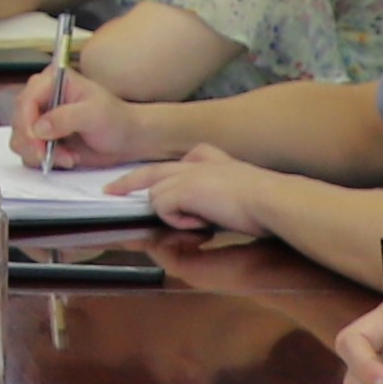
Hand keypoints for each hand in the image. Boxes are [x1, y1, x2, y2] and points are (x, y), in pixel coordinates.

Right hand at [18, 66, 166, 171]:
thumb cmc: (117, 120)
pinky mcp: (43, 138)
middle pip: (18, 121)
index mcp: (54, 81)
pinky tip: (67, 158)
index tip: (37, 140)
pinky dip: (45, 160)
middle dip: (34, 142)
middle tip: (51, 155)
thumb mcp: (94, 114)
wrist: (127, 140)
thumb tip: (39, 128)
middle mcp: (43, 97)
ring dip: (40, 154)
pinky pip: (29, 152)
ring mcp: (41, 119)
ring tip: (67, 157)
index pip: (27, 100)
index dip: (27, 122)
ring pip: (20, 139)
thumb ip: (65, 118)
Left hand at [126, 146, 288, 238]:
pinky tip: (204, 223)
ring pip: (156, 196)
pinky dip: (179, 221)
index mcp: (209, 160)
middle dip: (128, 183)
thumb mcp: (234, 194)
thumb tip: (197, 214)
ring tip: (204, 223)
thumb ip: (212, 197)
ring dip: (174, 216)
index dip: (154, 176)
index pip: (173, 164)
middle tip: (111, 190)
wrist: (271, 200)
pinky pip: (163, 208)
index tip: (139, 183)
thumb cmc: (262, 203)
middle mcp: (194, 162)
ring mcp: (186, 173)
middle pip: (151, 171)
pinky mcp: (182, 188)